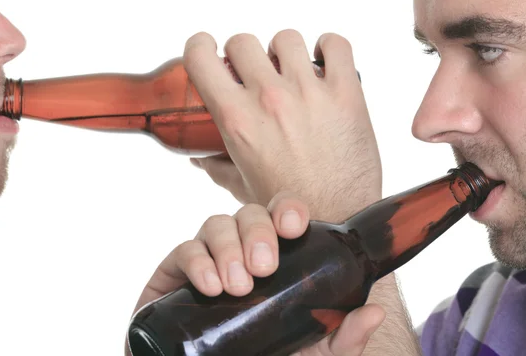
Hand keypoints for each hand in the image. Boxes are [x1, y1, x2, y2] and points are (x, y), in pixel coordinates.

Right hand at [125, 192, 384, 355]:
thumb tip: (374, 312)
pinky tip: (210, 286)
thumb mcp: (314, 355)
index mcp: (276, 259)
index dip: (287, 210)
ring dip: (228, 248)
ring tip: (237, 286)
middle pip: (248, 215)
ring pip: (216, 225)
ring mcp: (208, 260)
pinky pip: (183, 250)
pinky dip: (196, 261)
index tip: (295, 227)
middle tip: (264, 269)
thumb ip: (344, 337)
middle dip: (257, 233)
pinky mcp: (175, 276)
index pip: (281, 217)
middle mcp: (241, 252)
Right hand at [184, 30, 381, 220]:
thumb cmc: (287, 206)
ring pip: (286, 38)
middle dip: (243, 53)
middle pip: (243, 42)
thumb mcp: (241, 187)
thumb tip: (197, 156)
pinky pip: (335, 44)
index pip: (201, 58)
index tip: (208, 49)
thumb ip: (215, 167)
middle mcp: (269, 99)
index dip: (200, 46)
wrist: (338, 220)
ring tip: (290, 68)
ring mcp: (309, 92)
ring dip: (284, 50)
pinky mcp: (345, 92)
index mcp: (237, 120)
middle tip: (253, 70)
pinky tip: (323, 60)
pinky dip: (328, 46)